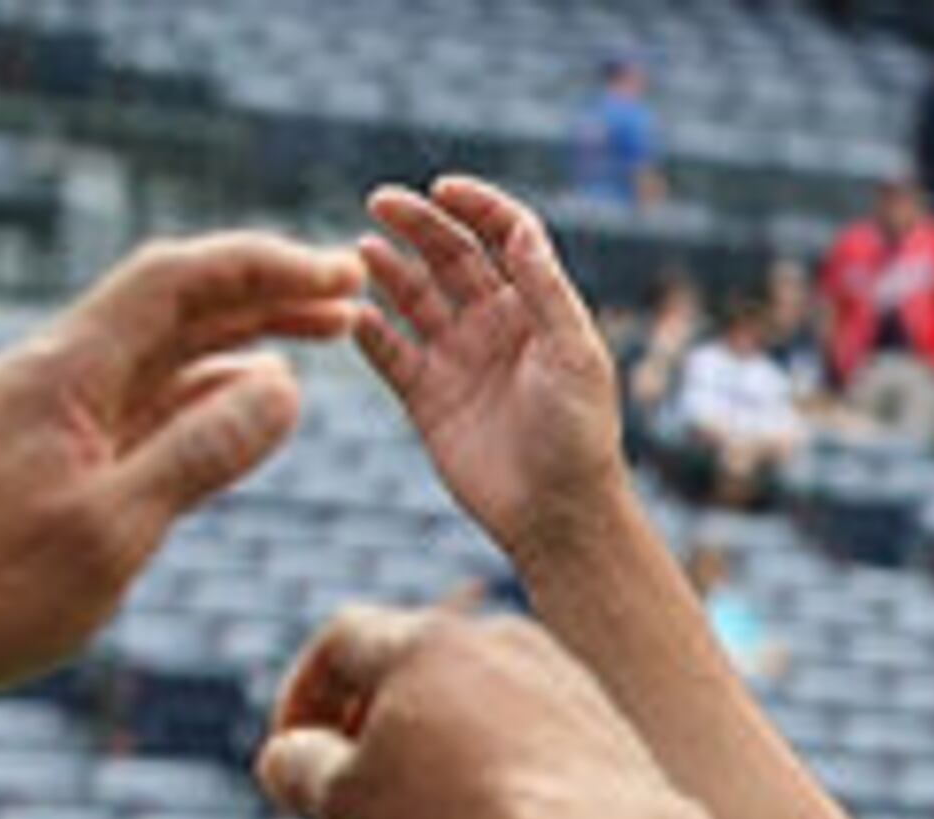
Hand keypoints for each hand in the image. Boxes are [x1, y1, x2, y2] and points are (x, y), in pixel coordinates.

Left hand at [0, 231, 362, 715]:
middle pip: (175, 306)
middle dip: (265, 290)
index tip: (339, 277)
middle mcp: (61, 378)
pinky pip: (155, 402)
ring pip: (170, 352)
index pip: (172, 284)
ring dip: (250, 334)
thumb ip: (203, 452)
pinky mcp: (70, 455)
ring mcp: (64, 415)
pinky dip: (216, 389)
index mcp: (63, 374)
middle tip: (352, 294)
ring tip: (329, 334)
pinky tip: (260, 397)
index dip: (261, 268)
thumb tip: (286, 385)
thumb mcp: (114, 527)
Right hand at [256, 603, 677, 818]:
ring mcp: (571, 685)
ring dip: (446, 743)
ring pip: (488, 700)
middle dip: (376, 717)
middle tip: (355, 780)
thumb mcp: (346, 805)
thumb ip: (298, 770)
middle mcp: (507, 642)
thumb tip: (288, 758)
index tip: (292, 755)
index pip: (342, 642)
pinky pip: (545, 740)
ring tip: (428, 810)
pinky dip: (509, 769)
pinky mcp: (619, 734)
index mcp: (428, 640)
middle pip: (421, 663)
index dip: (304, 695)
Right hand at [354, 176, 630, 564]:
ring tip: (364, 252)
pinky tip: (354, 315)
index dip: (478, 206)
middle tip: (381, 202)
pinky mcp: (426, 397)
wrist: (556, 515)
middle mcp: (495, 327)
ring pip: (413, 297)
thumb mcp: (575, 356)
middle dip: (418, 224)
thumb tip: (522, 230)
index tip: (443, 189)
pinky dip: (367, 330)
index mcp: (538, 311)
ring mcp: (457, 359)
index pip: (506, 237)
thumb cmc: (579, 437)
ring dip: (388, 269)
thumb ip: (547, 292)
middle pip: (451, 256)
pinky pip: (386, 352)